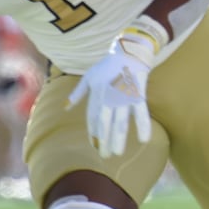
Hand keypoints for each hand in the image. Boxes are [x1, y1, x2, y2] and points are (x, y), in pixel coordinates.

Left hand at [66, 16, 165, 157]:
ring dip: (119, 138)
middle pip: (105, 123)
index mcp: (96, 93)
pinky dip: (143, 126)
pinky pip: (141, 113)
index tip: (94, 146)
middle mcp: (109, 96)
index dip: (93, 133)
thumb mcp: (89, 77)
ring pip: (121, 121)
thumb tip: (65, 108)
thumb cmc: (107, 66)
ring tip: (118, 152)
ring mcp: (124, 97)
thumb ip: (77, 94)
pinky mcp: (139, 95)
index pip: (92, 117)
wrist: (129, 52)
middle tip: (105, 155)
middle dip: (104, 140)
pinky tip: (144, 140)